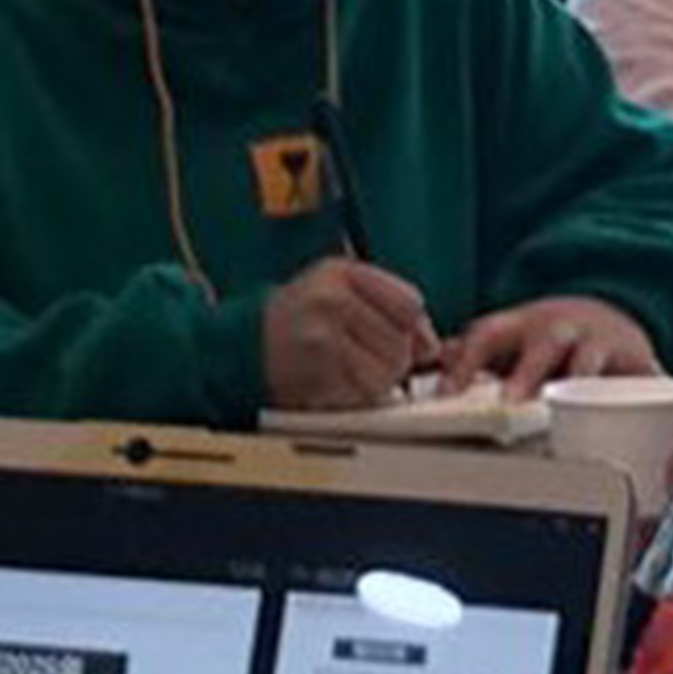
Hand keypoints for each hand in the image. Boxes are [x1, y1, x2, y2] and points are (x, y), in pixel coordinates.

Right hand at [257, 254, 440, 412]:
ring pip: (386, 375)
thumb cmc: (296, 317)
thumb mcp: (337, 288)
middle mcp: (331, 302)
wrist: (242, 345)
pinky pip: (362, 398)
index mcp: (340, 274)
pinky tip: (335, 385)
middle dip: (393, 360)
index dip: (412, 328)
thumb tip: (431, 345)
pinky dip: (356, 399)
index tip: (399, 335)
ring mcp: (322, 341)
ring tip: (346, 371)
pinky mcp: (315, 377)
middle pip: (401, 344)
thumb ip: (387, 304)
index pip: (410, 304)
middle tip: (362, 357)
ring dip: (376, 383)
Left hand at [439, 292, 660, 388]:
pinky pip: (633, 372)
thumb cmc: (552, 342)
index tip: (448, 393)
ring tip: (565, 407)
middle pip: (542, 343)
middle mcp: (559, 329)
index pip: (488, 336)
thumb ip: (473, 356)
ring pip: (585, 358)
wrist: (610, 324)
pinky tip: (617, 408)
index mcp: (522, 325)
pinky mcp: (631, 358)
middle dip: (526, 371)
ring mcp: (596, 342)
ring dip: (576, 380)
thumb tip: (432, 361)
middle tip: (510, 402)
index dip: (466, 362)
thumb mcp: (511, 344)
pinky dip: (628, 387)